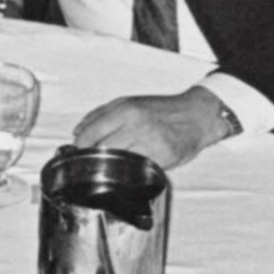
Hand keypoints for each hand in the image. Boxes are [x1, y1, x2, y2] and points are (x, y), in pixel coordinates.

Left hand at [73, 87, 232, 169]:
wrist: (197, 116)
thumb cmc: (162, 110)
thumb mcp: (130, 103)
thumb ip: (100, 114)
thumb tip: (77, 131)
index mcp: (125, 109)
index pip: (89, 134)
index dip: (80, 147)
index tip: (79, 153)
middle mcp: (136, 124)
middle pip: (100, 150)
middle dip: (93, 159)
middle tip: (93, 163)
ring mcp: (150, 141)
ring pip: (117, 161)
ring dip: (111, 166)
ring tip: (113, 165)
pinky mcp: (162, 157)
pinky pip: (137, 169)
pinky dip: (130, 170)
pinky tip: (131, 168)